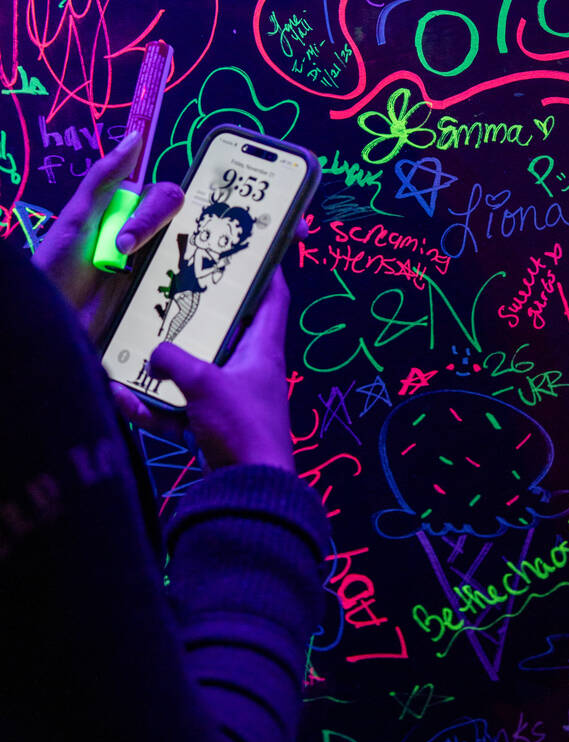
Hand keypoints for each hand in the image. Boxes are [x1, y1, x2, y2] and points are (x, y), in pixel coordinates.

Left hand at [33, 133, 184, 339]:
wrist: (55, 320)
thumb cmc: (57, 266)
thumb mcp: (78, 216)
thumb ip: (105, 177)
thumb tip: (135, 136)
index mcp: (127, 212)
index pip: (163, 196)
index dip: (154, 209)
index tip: (133, 230)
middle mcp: (146, 235)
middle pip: (179, 221)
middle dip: (150, 230)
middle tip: (122, 249)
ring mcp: (155, 265)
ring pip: (187, 251)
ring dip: (161, 260)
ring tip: (123, 274)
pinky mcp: (159, 295)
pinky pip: (184, 284)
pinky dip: (178, 285)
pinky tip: (154, 292)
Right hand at [112, 268, 294, 472]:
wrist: (249, 493)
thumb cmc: (240, 425)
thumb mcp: (204, 384)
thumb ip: (174, 361)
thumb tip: (153, 354)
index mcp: (263, 348)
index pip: (273, 296)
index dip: (264, 269)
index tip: (245, 248)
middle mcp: (251, 368)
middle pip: (225, 330)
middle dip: (194, 318)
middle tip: (166, 296)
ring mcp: (232, 398)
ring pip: (195, 372)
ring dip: (163, 370)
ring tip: (129, 358)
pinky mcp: (213, 426)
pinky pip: (181, 408)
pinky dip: (156, 406)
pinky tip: (124, 400)